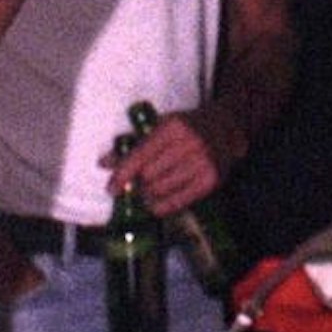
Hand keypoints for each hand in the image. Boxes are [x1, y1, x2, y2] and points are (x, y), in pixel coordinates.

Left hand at [105, 112, 222, 213]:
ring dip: (148, 195)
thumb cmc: (188, 126)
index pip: (140, 155)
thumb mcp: (161, 126)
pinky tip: (155, 204)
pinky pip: (179, 201)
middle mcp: (189, 144)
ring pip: (162, 190)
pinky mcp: (211, 180)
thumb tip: (104, 162)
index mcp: (173, 127)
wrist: (227, 127)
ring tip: (147, 192)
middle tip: (136, 184)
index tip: (111, 188)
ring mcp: (202, 163)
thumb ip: (134, 144)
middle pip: (149, 176)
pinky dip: (163, 206)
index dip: (122, 174)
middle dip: (138, 183)